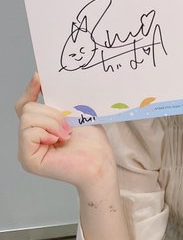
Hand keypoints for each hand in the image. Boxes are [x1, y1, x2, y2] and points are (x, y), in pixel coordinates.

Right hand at [15, 73, 116, 190]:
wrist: (100, 163)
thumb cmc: (92, 142)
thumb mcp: (74, 113)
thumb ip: (59, 101)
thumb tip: (46, 79)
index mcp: (38, 129)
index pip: (24, 106)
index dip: (30, 89)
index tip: (40, 77)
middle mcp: (29, 140)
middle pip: (27, 108)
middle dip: (51, 112)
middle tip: (68, 126)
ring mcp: (26, 150)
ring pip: (28, 117)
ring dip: (52, 122)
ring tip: (66, 134)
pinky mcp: (28, 159)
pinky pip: (29, 132)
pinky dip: (47, 132)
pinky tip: (59, 141)